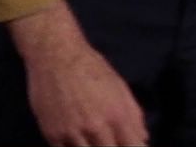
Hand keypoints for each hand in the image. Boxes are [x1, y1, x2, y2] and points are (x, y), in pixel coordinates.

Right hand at [8, 2, 147, 146]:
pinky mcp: (52, 135)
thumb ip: (134, 115)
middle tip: (111, 142)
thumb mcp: (120, 87)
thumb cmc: (92, 68)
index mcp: (117, 115)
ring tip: (95, 141)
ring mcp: (72, 133)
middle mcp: (96, 127)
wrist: (57, 56)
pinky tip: (78, 143)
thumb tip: (143, 139)